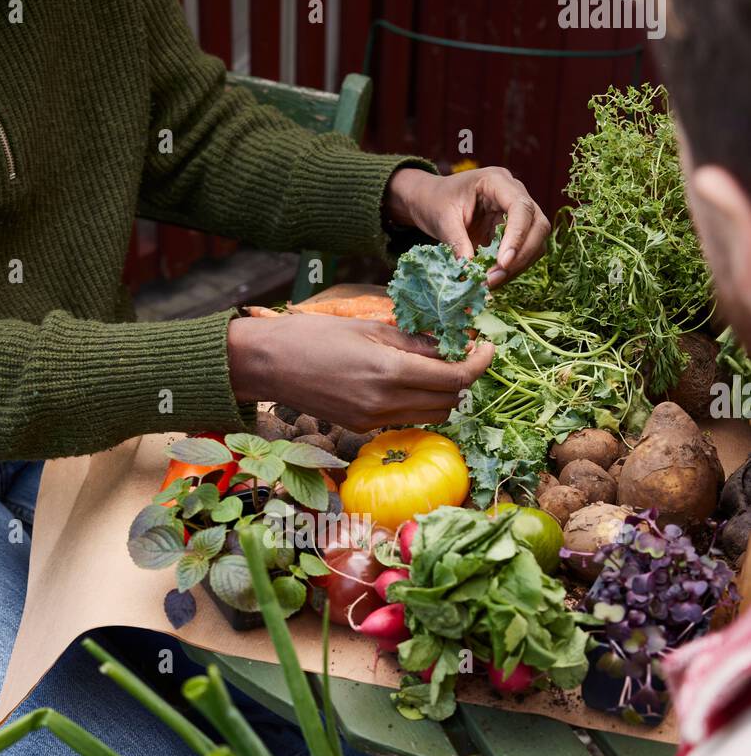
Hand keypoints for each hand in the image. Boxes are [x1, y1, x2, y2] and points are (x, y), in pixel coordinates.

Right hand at [228, 313, 493, 432]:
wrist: (268, 364)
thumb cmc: (313, 335)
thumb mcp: (369, 327)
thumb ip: (414, 341)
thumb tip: (453, 343)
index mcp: (389, 372)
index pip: (455, 378)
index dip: (479, 363)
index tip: (487, 346)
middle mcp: (385, 404)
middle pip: (450, 402)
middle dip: (464, 379)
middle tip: (463, 353)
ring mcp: (373, 421)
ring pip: (432, 416)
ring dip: (444, 394)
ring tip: (438, 367)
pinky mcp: (362, 428)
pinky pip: (406, 419)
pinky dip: (419, 402)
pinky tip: (409, 381)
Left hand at [386, 166, 550, 286]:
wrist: (431, 201)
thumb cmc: (435, 202)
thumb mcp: (442, 220)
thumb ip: (457, 242)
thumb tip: (470, 271)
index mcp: (497, 181)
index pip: (521, 207)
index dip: (517, 236)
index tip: (503, 263)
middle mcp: (514, 194)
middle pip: (538, 225)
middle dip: (521, 256)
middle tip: (495, 278)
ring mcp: (517, 213)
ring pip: (536, 242)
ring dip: (518, 266)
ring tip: (490, 282)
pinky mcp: (514, 231)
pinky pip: (523, 252)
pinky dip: (512, 269)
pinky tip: (493, 279)